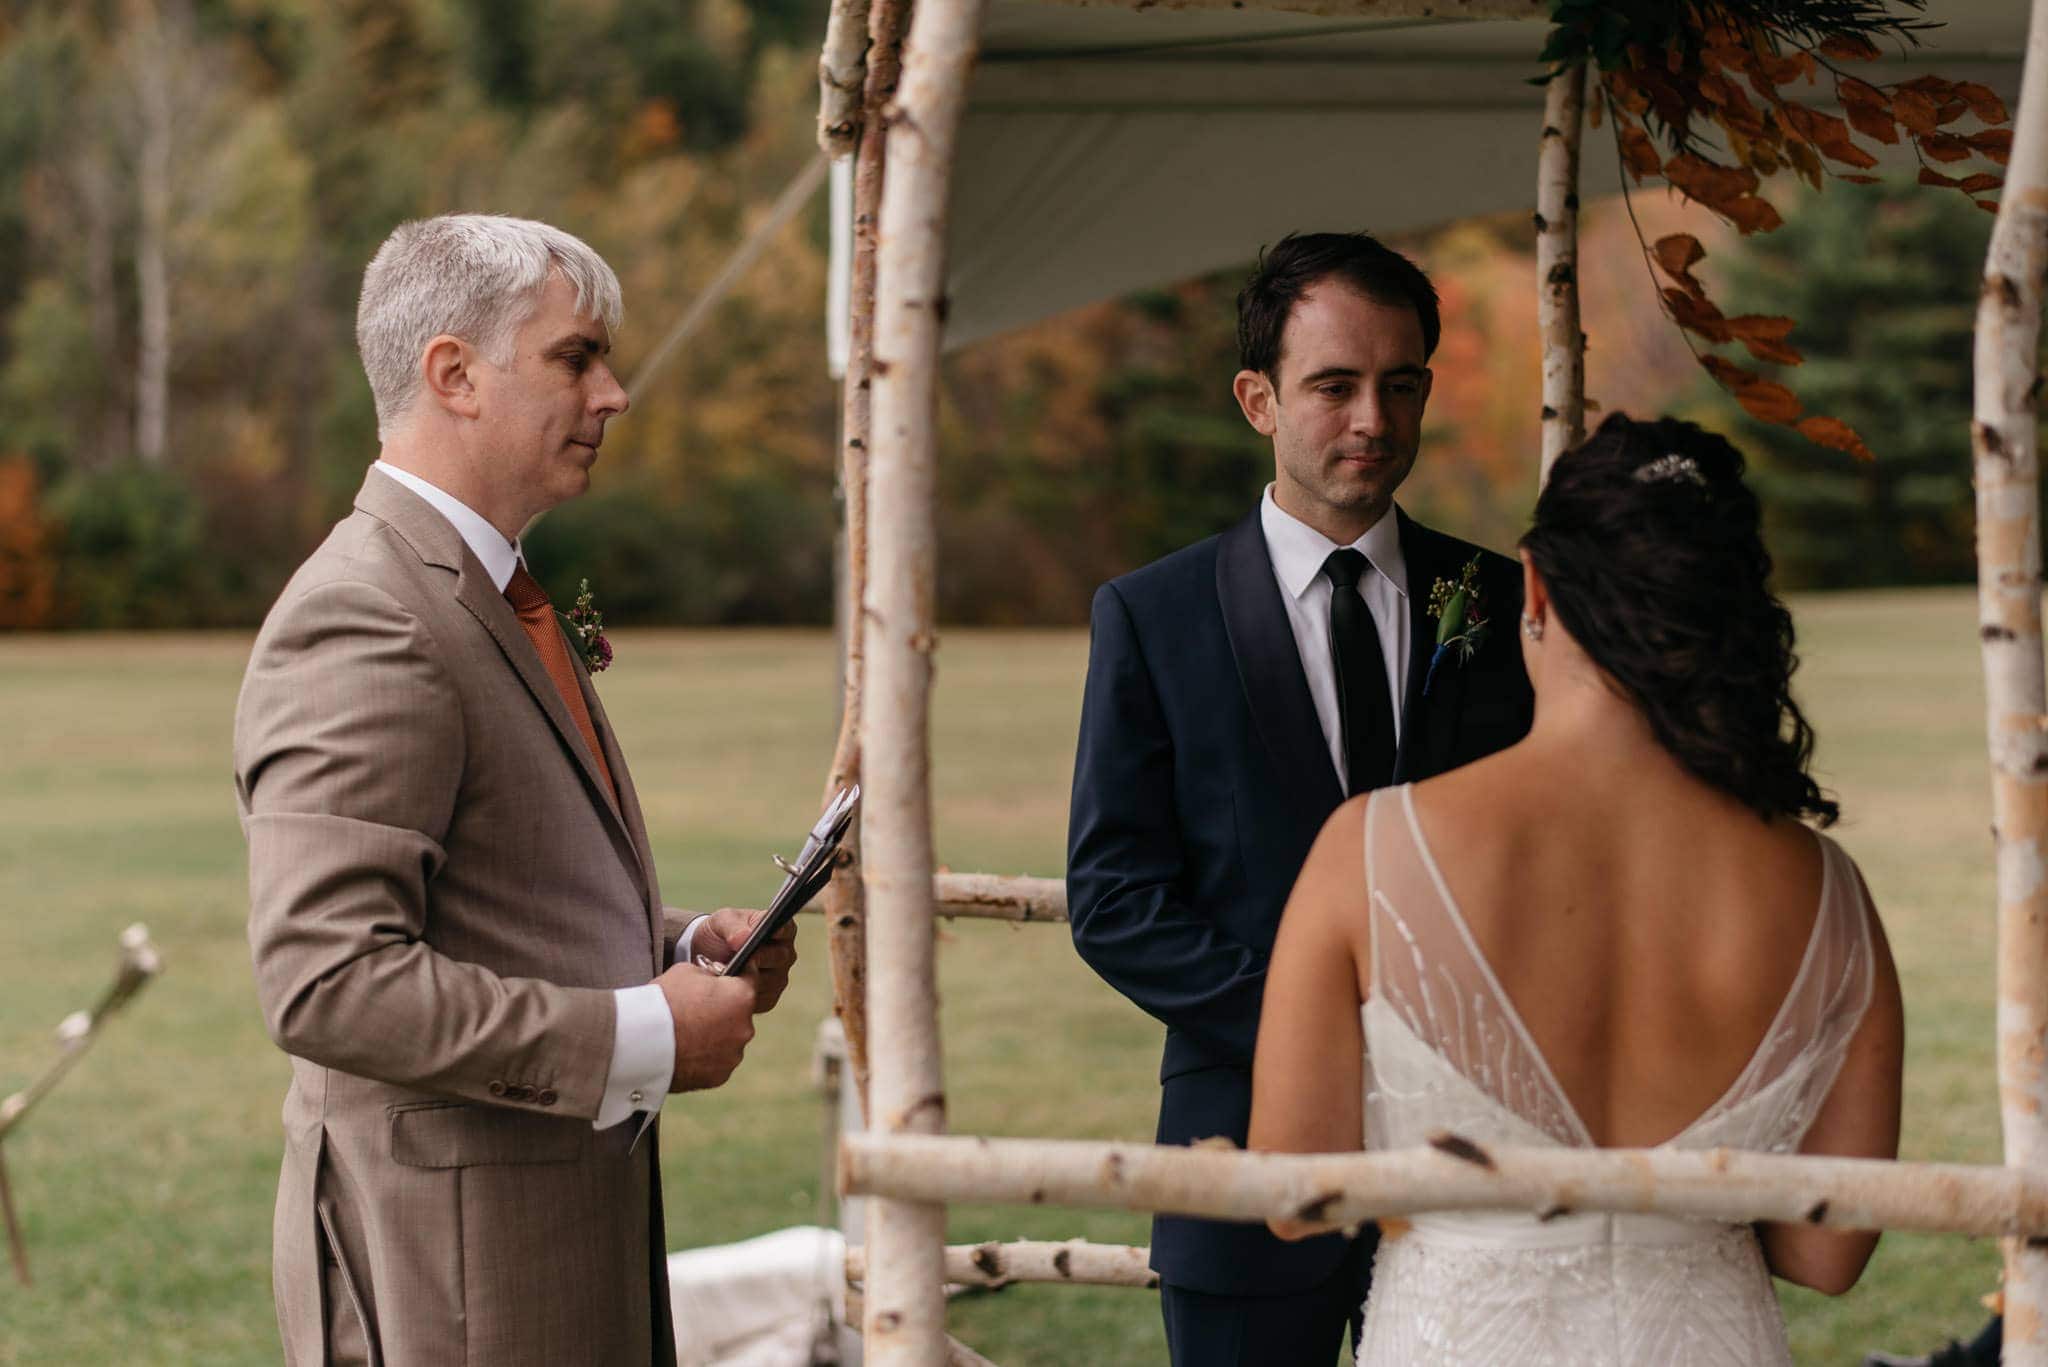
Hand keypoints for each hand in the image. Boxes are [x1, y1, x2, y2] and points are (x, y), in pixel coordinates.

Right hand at [654, 962, 754, 1091]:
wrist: (640, 1042)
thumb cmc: (663, 1001)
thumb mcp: (687, 971)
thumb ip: (708, 976)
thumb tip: (713, 981)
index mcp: (742, 997)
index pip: (750, 979)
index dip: (737, 976)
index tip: (728, 977)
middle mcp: (745, 1027)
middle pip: (738, 1014)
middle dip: (723, 1010)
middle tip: (696, 1009)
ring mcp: (733, 1055)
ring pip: (728, 1040)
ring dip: (715, 1036)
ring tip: (686, 1034)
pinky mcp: (719, 1077)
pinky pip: (716, 1062)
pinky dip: (704, 1058)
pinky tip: (684, 1051)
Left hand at [692, 907, 798, 1014]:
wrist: (705, 959)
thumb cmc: (720, 934)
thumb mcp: (722, 921)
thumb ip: (733, 926)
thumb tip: (744, 938)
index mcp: (781, 929)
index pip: (786, 928)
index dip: (777, 931)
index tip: (765, 934)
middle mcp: (784, 954)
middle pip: (778, 957)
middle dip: (757, 957)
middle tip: (741, 957)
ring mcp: (778, 978)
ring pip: (769, 980)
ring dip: (748, 977)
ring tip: (730, 973)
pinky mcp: (769, 998)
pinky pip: (760, 998)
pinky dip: (744, 994)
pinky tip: (731, 988)